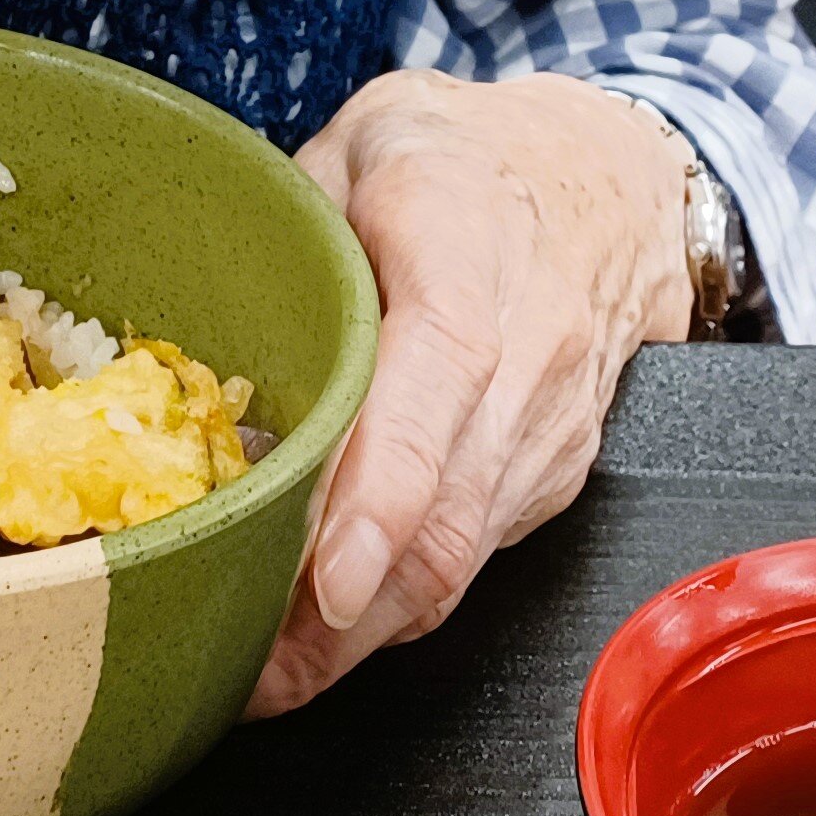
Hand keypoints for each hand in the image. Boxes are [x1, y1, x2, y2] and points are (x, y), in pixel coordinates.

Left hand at [246, 70, 692, 717]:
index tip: (331, 583)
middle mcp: (528, 354)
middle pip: (448, 513)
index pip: (439, 382)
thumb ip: (287, 218)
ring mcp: (550, 427)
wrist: (615, 178)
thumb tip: (200, 309)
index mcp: (463, 248)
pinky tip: (326, 627)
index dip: (384, 492)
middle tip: (242, 675)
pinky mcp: (553, 475)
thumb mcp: (362, 138)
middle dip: (344, 619)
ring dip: (363, 636)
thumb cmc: (469, 158)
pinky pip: (475, 557)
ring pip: (463, 560)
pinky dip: (400, 605)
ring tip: (261, 676)